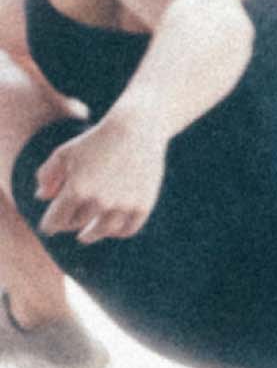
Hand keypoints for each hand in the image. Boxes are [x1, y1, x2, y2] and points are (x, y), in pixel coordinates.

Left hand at [32, 111, 160, 243]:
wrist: (136, 131)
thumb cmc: (95, 140)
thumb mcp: (64, 153)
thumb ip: (47, 175)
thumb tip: (42, 197)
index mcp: (76, 189)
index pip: (56, 220)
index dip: (50, 226)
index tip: (49, 229)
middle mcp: (100, 201)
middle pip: (78, 224)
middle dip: (70, 224)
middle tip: (68, 223)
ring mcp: (123, 205)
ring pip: (102, 231)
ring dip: (91, 234)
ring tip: (86, 235)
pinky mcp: (142, 206)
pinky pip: (126, 230)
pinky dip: (116, 232)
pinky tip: (110, 229)